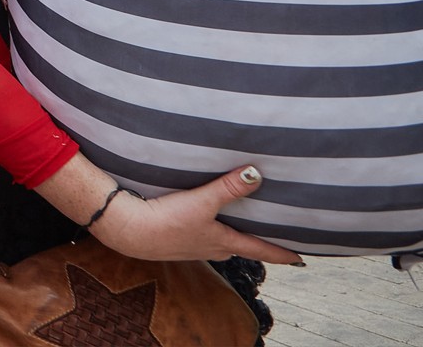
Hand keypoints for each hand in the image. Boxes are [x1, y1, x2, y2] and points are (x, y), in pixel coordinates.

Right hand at [94, 166, 301, 265]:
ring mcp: (193, 247)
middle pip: (241, 246)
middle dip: (256, 242)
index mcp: (224, 241)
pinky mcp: (175, 241)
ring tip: (237, 225)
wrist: (130, 231)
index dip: (282, 252)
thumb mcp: (202, 201)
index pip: (261, 249)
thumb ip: (229, 187)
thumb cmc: (167, 219)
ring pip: (220, 242)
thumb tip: (257, 173)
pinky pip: (200, 237)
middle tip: (270, 235)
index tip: (301, 257)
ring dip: (231, 236)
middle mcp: (212, 248)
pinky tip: (200, 222)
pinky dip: (209, 231)